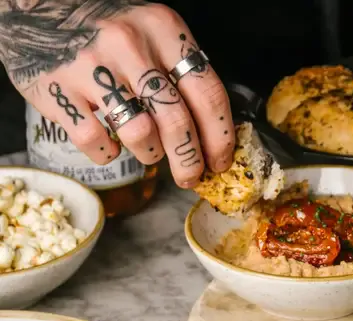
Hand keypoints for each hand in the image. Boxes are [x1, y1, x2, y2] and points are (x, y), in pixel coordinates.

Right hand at [1, 0, 233, 187]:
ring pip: (140, 134)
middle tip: (190, 177)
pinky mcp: (58, 88)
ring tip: (147, 150)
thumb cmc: (109, 32)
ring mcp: (91, 65)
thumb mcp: (153, 35)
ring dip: (150, 155)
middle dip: (190, 161)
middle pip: (177, 122)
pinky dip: (108, 154)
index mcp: (162, 29)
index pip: (208, 95)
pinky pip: (96, 142)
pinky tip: (109, 145)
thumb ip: (184, 77)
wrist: (36, 8)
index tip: (220, 162)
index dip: (220, 138)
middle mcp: (129, 43)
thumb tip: (214, 139)